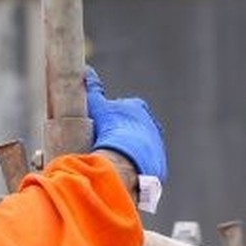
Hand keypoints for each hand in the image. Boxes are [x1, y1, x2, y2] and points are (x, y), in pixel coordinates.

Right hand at [85, 66, 165, 212]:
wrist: (126, 162)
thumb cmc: (110, 131)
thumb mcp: (97, 108)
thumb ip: (92, 90)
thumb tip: (86, 72)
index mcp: (138, 109)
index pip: (123, 109)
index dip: (110, 117)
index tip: (101, 126)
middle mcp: (152, 125)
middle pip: (133, 128)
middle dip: (121, 134)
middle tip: (105, 144)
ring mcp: (157, 146)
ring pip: (140, 147)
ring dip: (129, 152)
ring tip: (113, 161)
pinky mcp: (158, 166)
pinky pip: (145, 166)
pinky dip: (136, 168)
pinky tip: (123, 172)